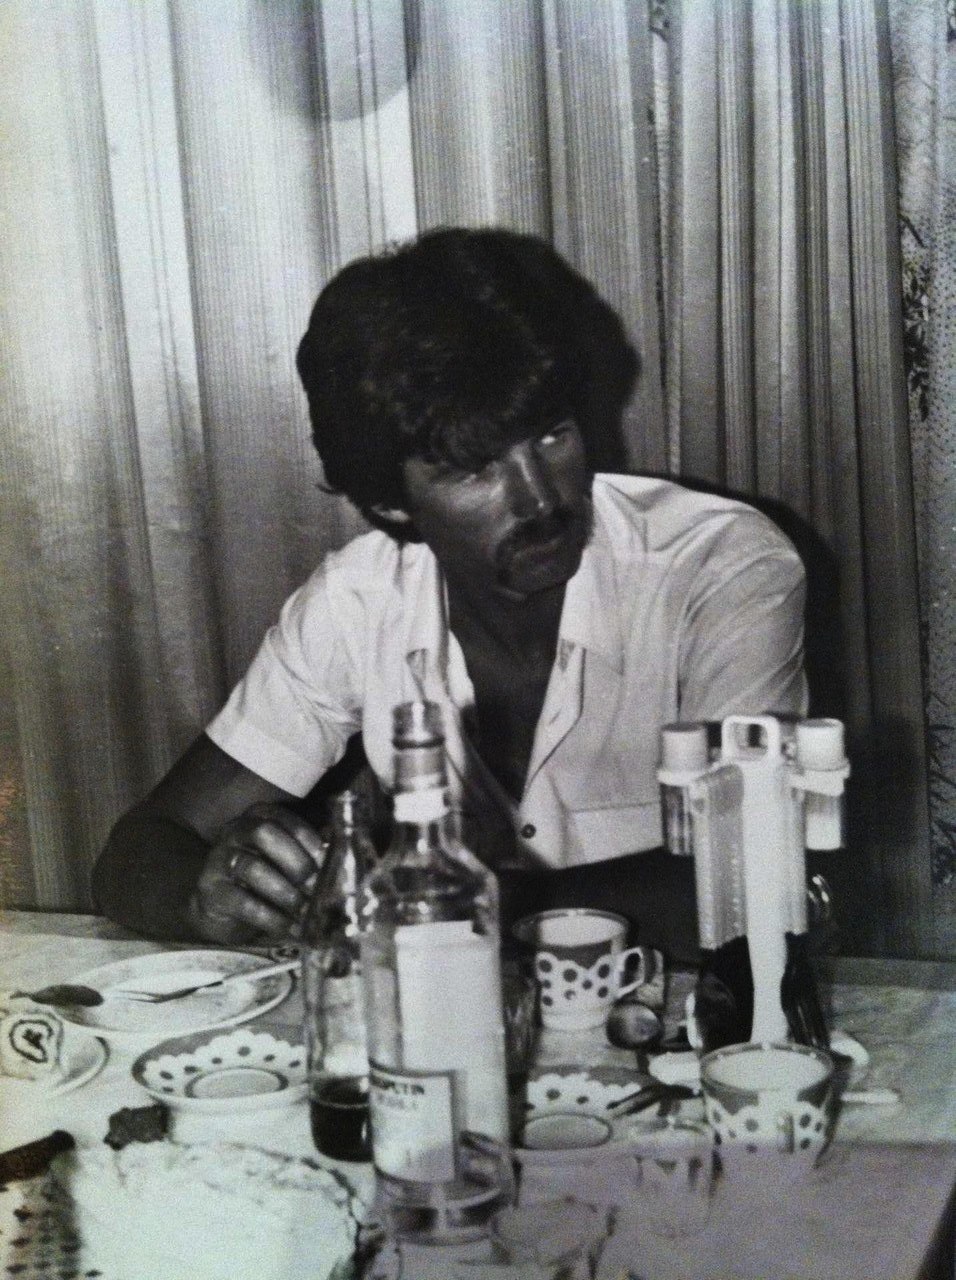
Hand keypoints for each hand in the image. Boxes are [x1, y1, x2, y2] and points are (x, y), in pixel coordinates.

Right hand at [187, 804, 325, 944]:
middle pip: (265, 834)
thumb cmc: (264, 877)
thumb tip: (343, 856)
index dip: (310, 841)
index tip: (329, 863)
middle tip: (315, 887)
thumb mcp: (285, 859)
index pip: (286, 820)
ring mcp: (219, 859)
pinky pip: (241, 901)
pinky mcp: (211, 891)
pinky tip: (288, 927)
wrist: (221, 906)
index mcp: (259, 817)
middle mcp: (236, 831)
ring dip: (285, 892)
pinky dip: (270, 917)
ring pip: (252, 868)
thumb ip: (309, 852)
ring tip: (305, 911)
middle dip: (296, 861)